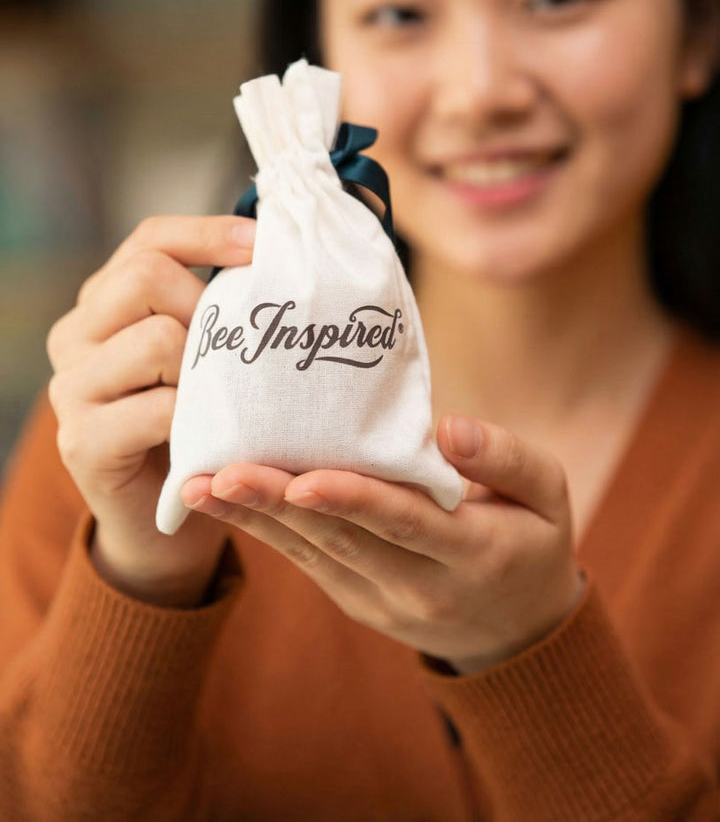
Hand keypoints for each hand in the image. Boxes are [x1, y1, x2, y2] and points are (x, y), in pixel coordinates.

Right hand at [46, 214, 255, 606]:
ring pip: (156, 337)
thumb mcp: (202, 353)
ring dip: (208, 368)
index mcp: (103, 301)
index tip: (267, 248)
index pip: (151, 239)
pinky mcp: (82, 442)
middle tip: (244, 348)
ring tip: (225, 398)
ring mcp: (71, 388)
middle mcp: (75, 335)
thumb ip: (219, 305)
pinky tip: (213, 435)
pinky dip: (197, 419)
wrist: (160, 517)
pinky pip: (157, 408)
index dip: (211, 235)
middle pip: (148, 276)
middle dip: (209, 305)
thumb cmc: (194, 422)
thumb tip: (281, 250)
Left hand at [181, 414, 583, 671]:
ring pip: (311, 555)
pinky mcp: (355, 600)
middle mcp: (419, 586)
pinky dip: (263, 531)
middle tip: (215, 475)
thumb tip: (448, 429)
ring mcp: (380, 600)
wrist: (519, 631)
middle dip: (275, 506)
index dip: (351, 500)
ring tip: (196, 487)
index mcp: (472, 553)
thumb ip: (506, 458)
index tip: (299, 480)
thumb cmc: (533, 541)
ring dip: (252, 521)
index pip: (404, 523)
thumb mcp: (550, 494)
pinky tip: (221, 501)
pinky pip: (307, 562)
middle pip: (340, 541)